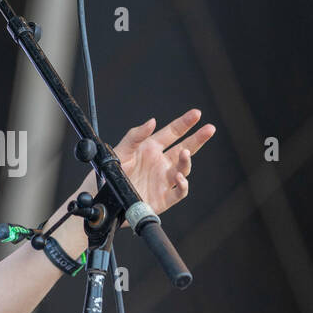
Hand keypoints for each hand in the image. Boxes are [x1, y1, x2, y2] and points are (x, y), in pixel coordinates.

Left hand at [90, 109, 215, 225]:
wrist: (103, 197)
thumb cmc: (110, 172)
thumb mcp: (122, 151)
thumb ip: (136, 136)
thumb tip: (152, 121)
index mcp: (151, 149)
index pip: (173, 133)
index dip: (185, 123)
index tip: (196, 114)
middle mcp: (160, 163)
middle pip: (184, 149)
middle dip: (198, 139)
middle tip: (210, 128)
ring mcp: (163, 180)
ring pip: (183, 169)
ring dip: (186, 161)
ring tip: (184, 153)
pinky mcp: (163, 198)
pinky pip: (179, 192)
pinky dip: (183, 185)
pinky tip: (179, 177)